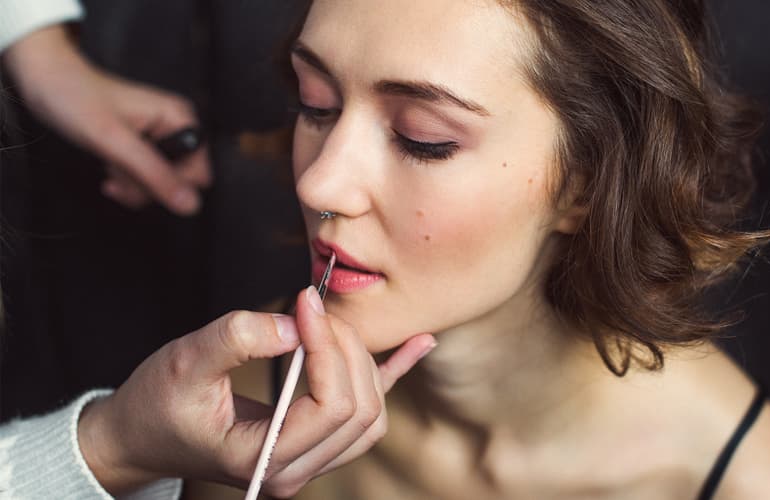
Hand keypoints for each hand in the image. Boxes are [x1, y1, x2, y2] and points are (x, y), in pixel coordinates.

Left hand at [3, 24, 210, 214]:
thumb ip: (155, 175)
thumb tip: (190, 206)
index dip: (173, 185)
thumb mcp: (115, 142)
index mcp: (181, 120)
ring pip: (161, 185)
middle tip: (118, 173)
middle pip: (181, 182)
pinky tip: (109, 168)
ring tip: (110, 168)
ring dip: (133, 186)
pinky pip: (146, 178)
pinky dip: (127, 180)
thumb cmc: (76, 99)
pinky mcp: (144, 146)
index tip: (140, 179)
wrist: (46, 81)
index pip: (200, 174)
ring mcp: (160, 138)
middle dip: (147, 187)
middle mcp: (176, 128)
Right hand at [77, 287, 435, 496]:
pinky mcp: (312, 440)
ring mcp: (308, 460)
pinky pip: (367, 411)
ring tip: (331, 324)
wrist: (139, 437)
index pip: (331, 406)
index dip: (328, 348)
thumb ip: (235, 339)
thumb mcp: (182, 363)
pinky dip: (393, 374)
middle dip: (345, 350)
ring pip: (371, 414)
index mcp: (266, 460)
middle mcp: (295, 470)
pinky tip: (419, 344)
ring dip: (362, 362)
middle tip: (313, 310)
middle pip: (359, 409)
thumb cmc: (155, 406)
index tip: (305, 304)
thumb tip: (291, 325)